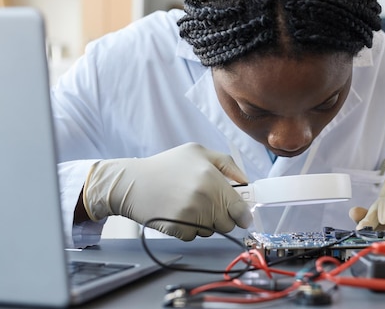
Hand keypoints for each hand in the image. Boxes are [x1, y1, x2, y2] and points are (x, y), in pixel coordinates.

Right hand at [82, 142, 252, 240]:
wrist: (132, 182)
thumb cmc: (167, 166)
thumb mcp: (199, 153)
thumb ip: (228, 164)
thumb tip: (247, 183)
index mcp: (212, 178)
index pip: (240, 209)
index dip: (243, 215)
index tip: (241, 216)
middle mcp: (203, 197)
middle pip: (228, 224)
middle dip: (222, 217)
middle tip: (207, 204)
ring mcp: (190, 214)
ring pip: (212, 231)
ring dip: (205, 223)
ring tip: (188, 205)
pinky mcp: (177, 228)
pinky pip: (194, 236)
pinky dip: (189, 229)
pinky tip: (177, 213)